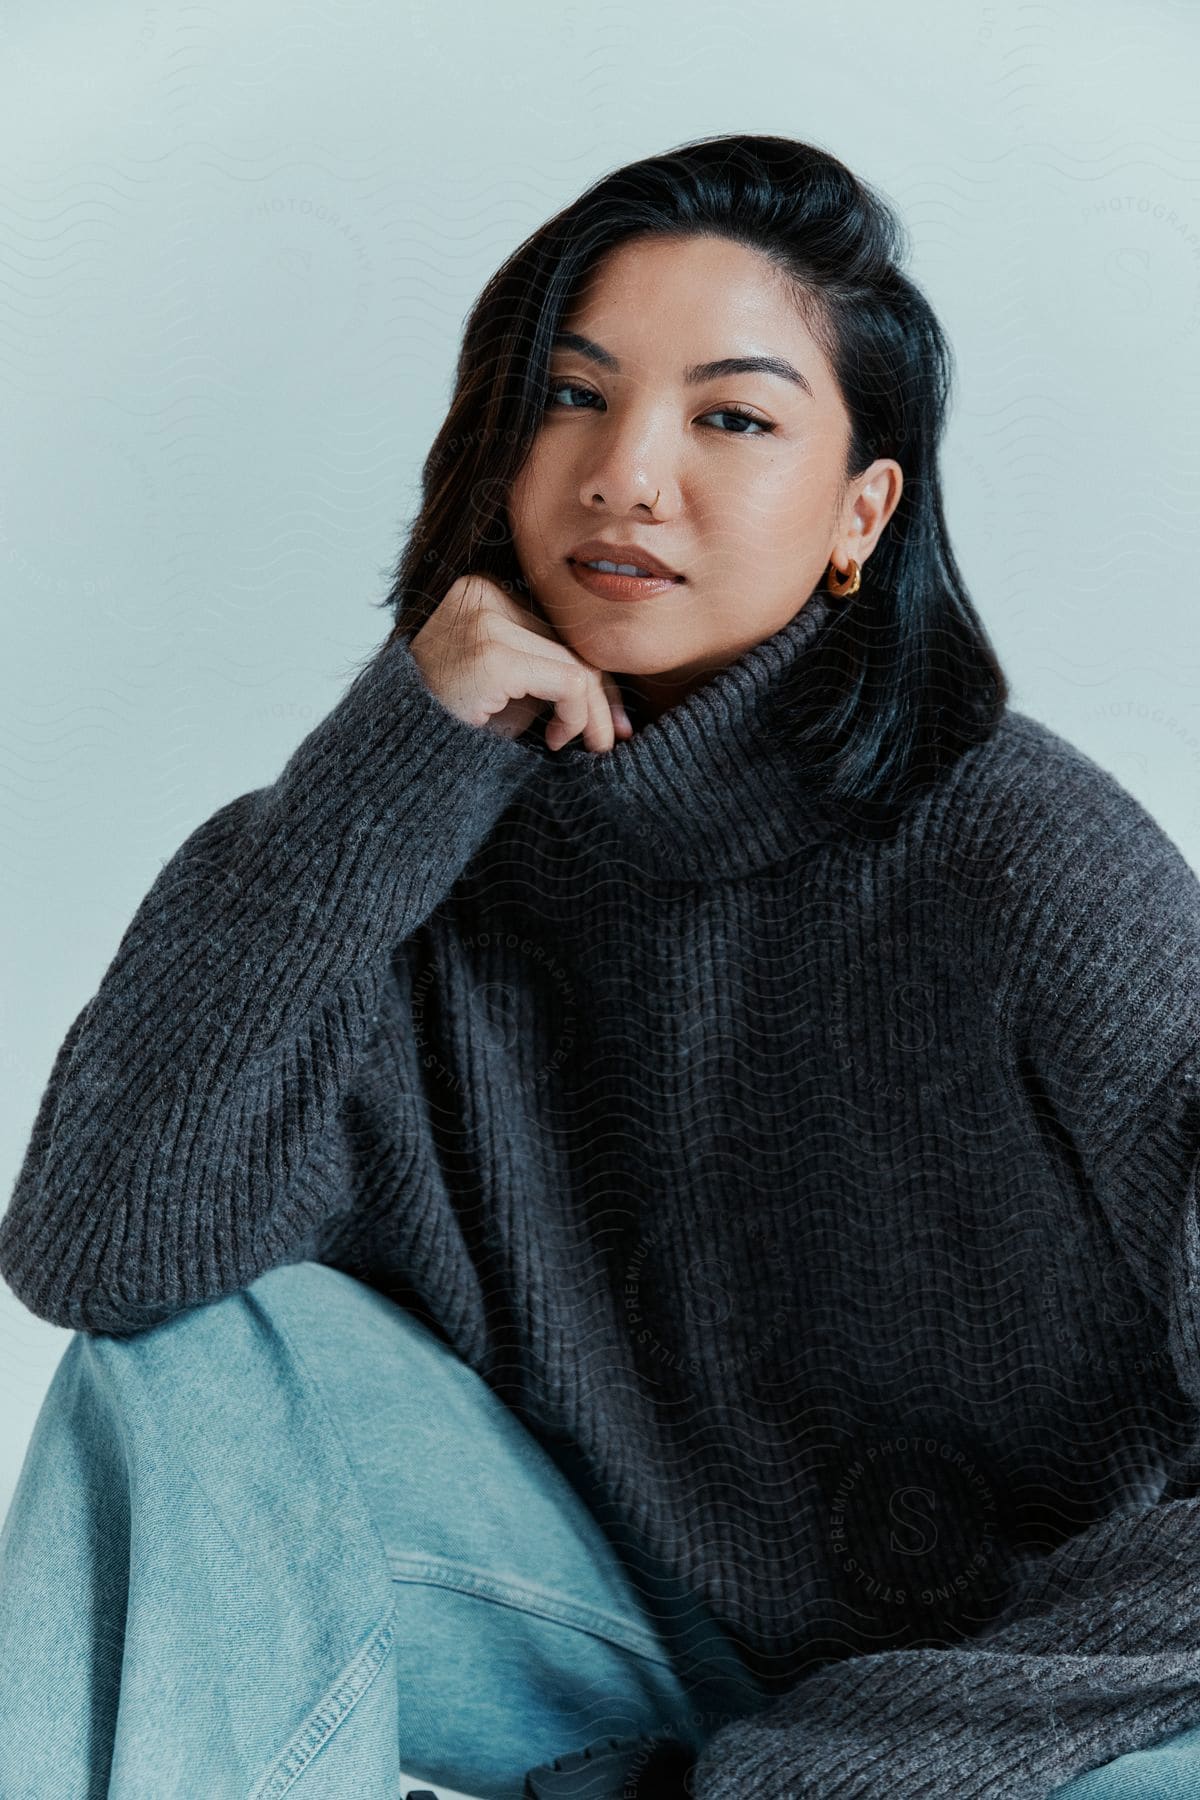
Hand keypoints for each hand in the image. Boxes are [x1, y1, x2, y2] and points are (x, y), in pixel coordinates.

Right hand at [408, 573, 633, 752]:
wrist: (396, 756)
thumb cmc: (450, 727)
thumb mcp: (507, 691)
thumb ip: (548, 673)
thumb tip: (611, 689)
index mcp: (484, 592)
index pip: (558, 631)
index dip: (595, 676)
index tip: (612, 719)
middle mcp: (483, 593)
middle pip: (570, 643)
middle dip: (602, 697)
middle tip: (611, 739)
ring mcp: (485, 620)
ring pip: (577, 664)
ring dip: (592, 714)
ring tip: (588, 747)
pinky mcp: (492, 654)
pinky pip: (569, 682)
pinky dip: (576, 716)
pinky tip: (557, 741)